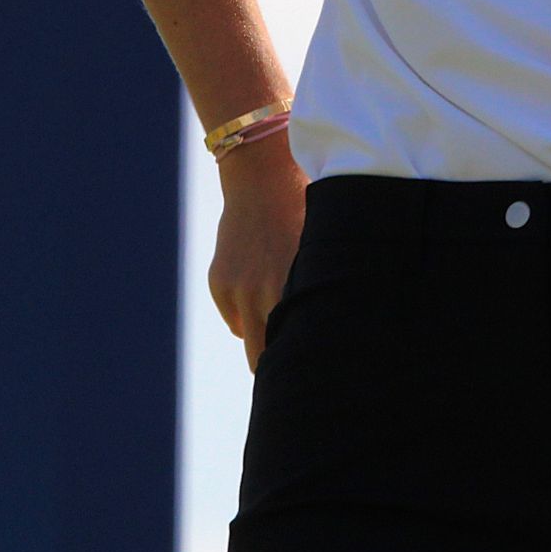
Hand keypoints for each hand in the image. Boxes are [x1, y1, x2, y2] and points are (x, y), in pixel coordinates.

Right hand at [211, 139, 306, 368]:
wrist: (263, 180)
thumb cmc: (306, 214)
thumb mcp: (322, 256)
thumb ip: (321, 295)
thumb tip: (331, 334)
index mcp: (297, 289)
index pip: (297, 347)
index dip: (308, 362)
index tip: (317, 371)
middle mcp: (265, 294)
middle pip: (267, 358)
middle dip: (281, 364)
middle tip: (299, 367)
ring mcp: (239, 289)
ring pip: (251, 342)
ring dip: (266, 339)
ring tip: (283, 323)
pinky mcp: (220, 283)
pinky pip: (235, 319)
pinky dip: (247, 315)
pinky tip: (261, 290)